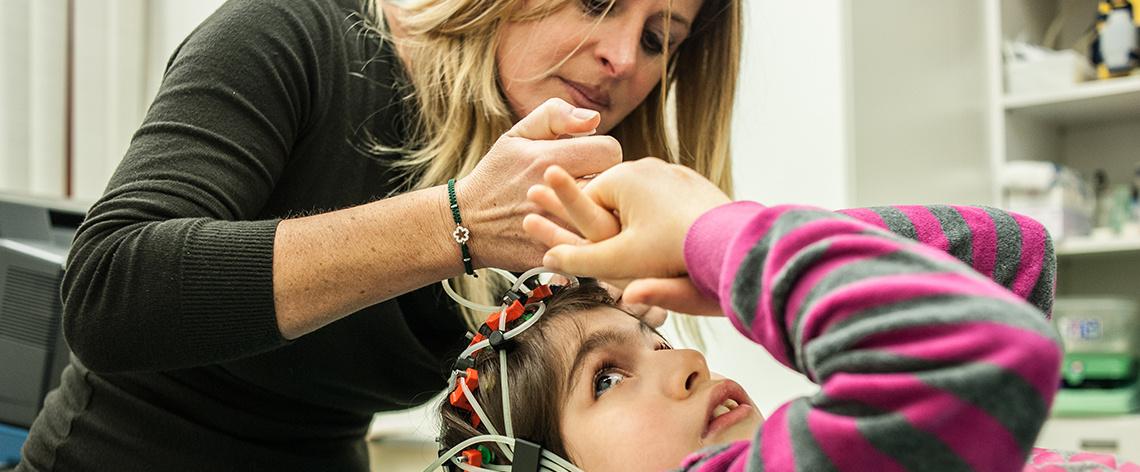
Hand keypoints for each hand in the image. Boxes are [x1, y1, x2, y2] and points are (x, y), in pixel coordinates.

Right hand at [455, 98, 620, 270]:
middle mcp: (556, 196)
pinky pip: (595, 246)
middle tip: (588, 185)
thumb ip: (555, 116)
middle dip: (605, 183)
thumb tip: (593, 119)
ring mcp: (558, 230)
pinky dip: (593, 238)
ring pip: (608, 218)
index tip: (589, 160)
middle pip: (613, 185)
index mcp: (549, 161)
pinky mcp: (559, 254)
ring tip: (587, 207)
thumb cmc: (496, 175)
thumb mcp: (517, 135)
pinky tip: (579, 230)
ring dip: (603, 212)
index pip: (610, 151)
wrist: (468, 225)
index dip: (602, 153)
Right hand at [523, 158, 729, 314]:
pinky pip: (667, 203)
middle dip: (614, 230)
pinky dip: (665, 221)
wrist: (733, 247)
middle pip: (613, 202)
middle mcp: (646, 165)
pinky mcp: (696, 184)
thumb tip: (546, 261)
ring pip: (641, 203)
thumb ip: (578, 261)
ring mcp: (674, 172)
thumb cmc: (671, 254)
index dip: (586, 233)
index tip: (600, 257)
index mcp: (621, 177)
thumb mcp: (618, 262)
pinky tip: (676, 245)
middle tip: (631, 260)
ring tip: (656, 255)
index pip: (586, 203)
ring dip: (640, 226)